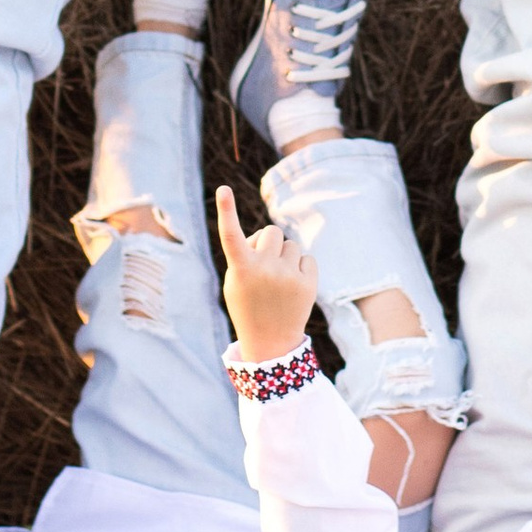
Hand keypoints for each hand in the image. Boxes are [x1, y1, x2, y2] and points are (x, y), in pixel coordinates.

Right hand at [216, 185, 318, 363]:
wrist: (271, 343)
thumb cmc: (248, 305)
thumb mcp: (237, 281)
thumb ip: (247, 254)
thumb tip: (269, 235)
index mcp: (241, 270)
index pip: (231, 235)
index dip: (226, 211)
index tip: (223, 188)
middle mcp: (263, 270)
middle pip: (271, 232)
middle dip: (268, 244)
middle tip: (264, 267)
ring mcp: (287, 277)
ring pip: (290, 245)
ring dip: (284, 257)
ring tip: (278, 281)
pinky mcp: (307, 284)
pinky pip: (306, 258)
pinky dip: (301, 268)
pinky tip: (294, 286)